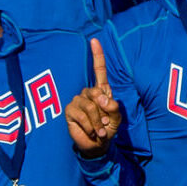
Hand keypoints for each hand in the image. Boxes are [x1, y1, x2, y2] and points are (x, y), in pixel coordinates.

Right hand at [66, 37, 124, 155]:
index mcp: (101, 91)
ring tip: (100, 130)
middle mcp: (88, 93)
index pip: (99, 69)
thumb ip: (113, 107)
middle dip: (104, 111)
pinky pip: (81, 115)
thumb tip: (101, 98)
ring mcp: (77, 101)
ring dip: (98, 122)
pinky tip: (91, 131)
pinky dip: (90, 126)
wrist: (98, 145)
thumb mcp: (116, 118)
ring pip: (89, 106)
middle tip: (106, 123)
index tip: (94, 40)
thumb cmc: (108, 129)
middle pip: (96, 92)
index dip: (97, 55)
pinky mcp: (70, 111)